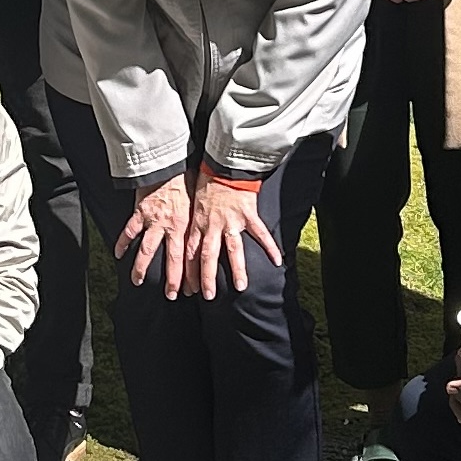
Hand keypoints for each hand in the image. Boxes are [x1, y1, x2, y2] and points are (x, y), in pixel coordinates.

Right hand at [114, 173, 191, 298]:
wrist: (168, 163)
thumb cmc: (186, 178)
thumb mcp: (198, 200)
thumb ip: (200, 218)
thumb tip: (211, 230)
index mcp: (186, 225)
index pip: (190, 255)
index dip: (192, 274)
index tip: (194, 289)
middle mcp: (170, 226)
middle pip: (171, 259)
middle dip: (171, 279)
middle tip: (170, 296)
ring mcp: (153, 221)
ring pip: (146, 250)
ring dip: (142, 267)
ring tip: (137, 281)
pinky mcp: (140, 212)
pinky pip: (129, 231)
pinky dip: (122, 242)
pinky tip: (117, 254)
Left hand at [184, 173, 281, 300]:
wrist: (221, 164)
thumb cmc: (204, 180)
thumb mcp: (191, 203)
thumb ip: (191, 222)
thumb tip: (182, 236)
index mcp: (198, 223)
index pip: (191, 253)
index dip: (189, 272)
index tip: (189, 289)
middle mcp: (213, 226)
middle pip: (208, 256)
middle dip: (207, 278)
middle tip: (208, 296)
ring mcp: (231, 221)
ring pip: (233, 250)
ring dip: (236, 269)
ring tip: (240, 287)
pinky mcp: (248, 214)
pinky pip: (260, 233)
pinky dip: (270, 246)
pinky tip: (277, 260)